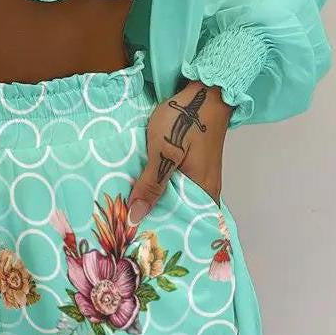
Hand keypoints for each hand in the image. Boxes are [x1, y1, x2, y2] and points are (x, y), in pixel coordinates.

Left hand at [127, 80, 231, 226]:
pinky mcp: (193, 166)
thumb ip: (152, 184)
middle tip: (128, 232)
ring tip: (130, 215)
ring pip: (176, 198)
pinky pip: (176, 185)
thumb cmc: (185, 120)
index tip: (139, 243)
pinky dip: (161, 189)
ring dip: (157, 203)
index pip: (186, 226)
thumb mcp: (163, 152)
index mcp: (204, 192)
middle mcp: (206, 190)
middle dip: (156, 220)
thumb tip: (135, 217)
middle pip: (180, 213)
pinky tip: (141, 192)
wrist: (204, 91)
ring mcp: (200, 177)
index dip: (164, 234)